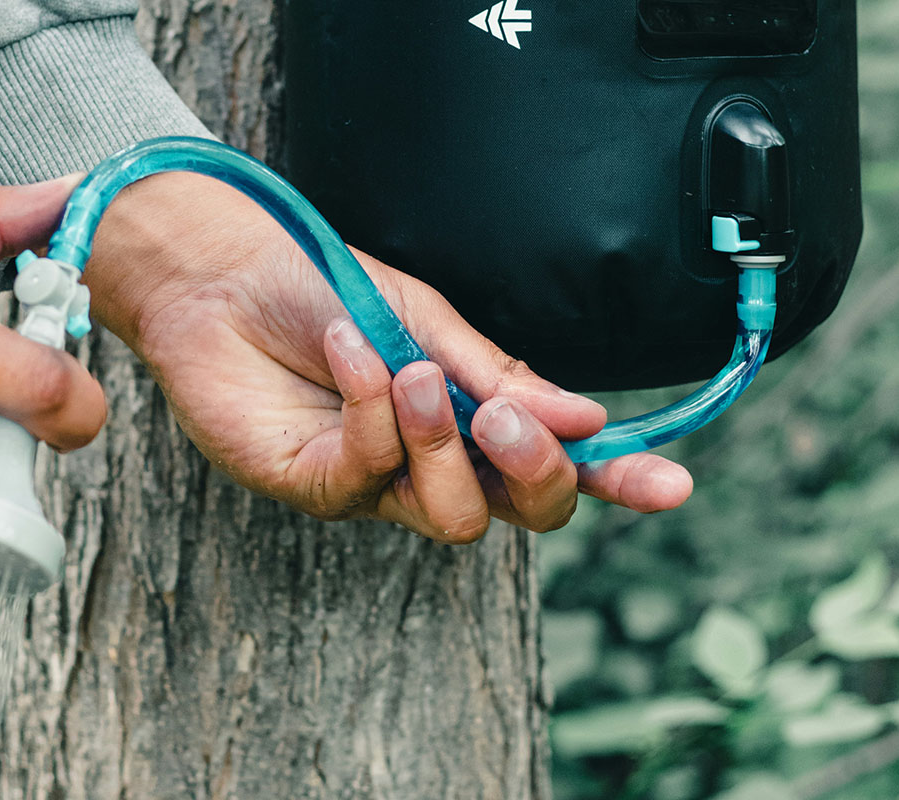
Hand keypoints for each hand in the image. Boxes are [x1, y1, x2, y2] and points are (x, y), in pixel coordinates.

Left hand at [84, 173, 692, 541]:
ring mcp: (372, 483)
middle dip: (533, 472)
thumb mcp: (425, 320)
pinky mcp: (312, 485)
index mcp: (468, 416)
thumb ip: (498, 375)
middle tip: (502, 413)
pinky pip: (367, 475)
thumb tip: (591, 422)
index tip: (673, 487)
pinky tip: (353, 351)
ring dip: (444, 442)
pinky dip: (372, 409)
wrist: (225, 270)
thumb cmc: (325, 287)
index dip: (614, 482)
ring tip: (412, 372)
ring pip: (451, 516)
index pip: (551, 466)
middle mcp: (428, 462)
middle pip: (517, 514)